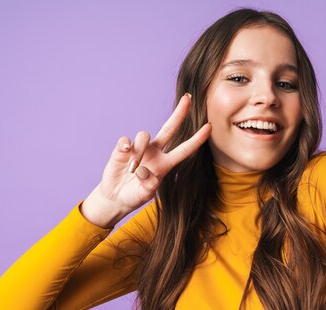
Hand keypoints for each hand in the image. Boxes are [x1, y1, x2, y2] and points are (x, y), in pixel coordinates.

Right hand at [83, 94, 210, 226]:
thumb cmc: (134, 195)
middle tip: (188, 97)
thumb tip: (144, 171)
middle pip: (169, 128)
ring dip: (139, 151)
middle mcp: (155, 152)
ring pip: (144, 135)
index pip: (184, 149)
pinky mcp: (122, 148)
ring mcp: (140, 149)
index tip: (209, 127)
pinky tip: (124, 154)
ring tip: (132, 170)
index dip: (197, 139)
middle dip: (179, 113)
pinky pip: (125, 140)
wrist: (116, 196)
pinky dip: (125, 146)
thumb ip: (149, 185)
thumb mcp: (145, 194)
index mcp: (165, 164)